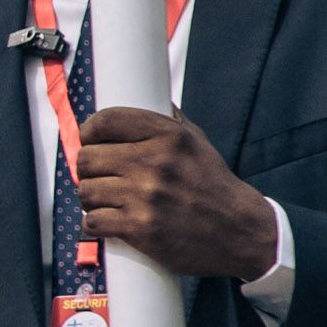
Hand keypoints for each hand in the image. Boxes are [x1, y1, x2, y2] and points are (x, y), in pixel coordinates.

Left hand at [73, 108, 282, 281]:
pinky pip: (92, 221)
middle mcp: (156, 162)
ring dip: (92, 199)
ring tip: (108, 200)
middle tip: (100, 176)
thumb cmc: (213, 185)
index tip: (90, 141)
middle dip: (88, 169)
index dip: (89, 132)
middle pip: (87, 158)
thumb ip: (167, 120)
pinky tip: (110, 222)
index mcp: (169, 136)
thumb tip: (142, 94)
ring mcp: (146, 196)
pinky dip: (96, 224)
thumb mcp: (197, 142)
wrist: (240, 231)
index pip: (106, 120)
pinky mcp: (140, 227)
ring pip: (86, 191)